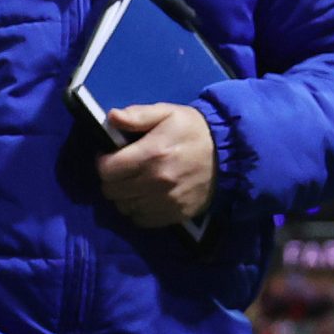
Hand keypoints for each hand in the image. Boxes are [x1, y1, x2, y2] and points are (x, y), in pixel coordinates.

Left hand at [96, 104, 216, 227]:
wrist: (229, 153)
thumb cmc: (194, 129)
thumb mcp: (168, 113)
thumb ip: (138, 115)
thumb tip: (111, 117)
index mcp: (151, 153)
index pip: (106, 170)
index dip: (103, 162)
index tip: (111, 156)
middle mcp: (155, 181)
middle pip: (112, 191)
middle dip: (111, 180)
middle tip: (122, 170)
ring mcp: (165, 201)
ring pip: (124, 207)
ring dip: (124, 196)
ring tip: (134, 184)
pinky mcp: (175, 215)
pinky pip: (141, 220)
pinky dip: (138, 210)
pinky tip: (146, 197)